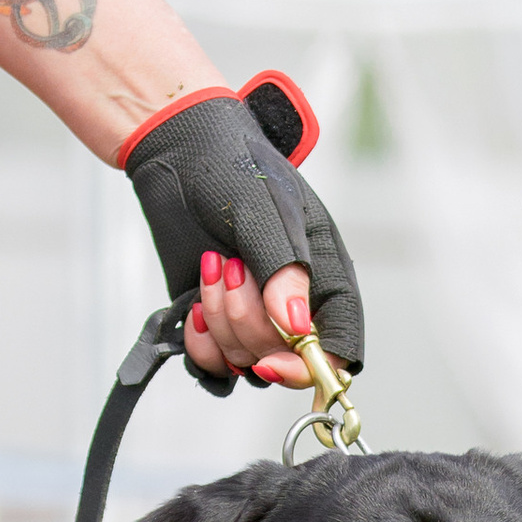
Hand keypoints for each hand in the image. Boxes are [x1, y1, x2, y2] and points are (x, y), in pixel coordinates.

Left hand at [119, 85, 364, 398]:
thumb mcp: (265, 213)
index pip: (338, 350)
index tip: (269, 362)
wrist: (183, 153)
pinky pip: (213, 368)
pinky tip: (193, 307)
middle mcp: (296, 307)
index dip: (307, 368)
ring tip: (212, 268)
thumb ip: (283, 271)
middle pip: (281, 359)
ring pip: (244, 364)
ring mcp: (255, 318)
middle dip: (246, 323)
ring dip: (219, 326)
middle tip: (230, 268)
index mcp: (327, 279)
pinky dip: (199, 347)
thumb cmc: (236, 169)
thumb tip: (298, 330)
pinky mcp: (218, 324)